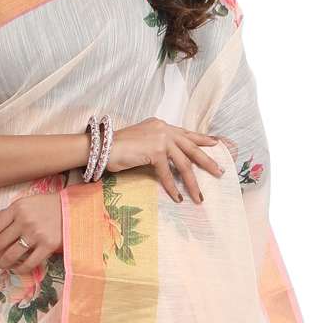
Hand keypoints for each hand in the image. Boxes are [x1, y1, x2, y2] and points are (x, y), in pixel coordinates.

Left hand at [0, 190, 62, 272]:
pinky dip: (19, 268)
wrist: (72, 209)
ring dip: (1, 262)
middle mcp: (24, 221)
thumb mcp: (23, 204)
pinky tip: (15, 268)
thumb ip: (3, 214)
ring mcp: (36, 234)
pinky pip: (29, 263)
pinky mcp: (48, 246)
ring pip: (11, 254)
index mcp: (16, 209)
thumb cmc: (45, 206)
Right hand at [104, 118, 225, 203]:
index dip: (202, 139)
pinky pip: (168, 173)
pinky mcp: (155, 151)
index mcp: (162, 125)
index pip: (186, 133)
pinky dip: (173, 187)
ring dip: (192, 183)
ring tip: (199, 197)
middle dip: (207, 161)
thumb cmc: (117, 147)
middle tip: (220, 172)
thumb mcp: (142, 141)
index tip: (215, 144)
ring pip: (183, 164)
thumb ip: (156, 144)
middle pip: (192, 147)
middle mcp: (164, 129)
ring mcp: (160, 139)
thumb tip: (168, 158)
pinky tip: (178, 197)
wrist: (102, 146)